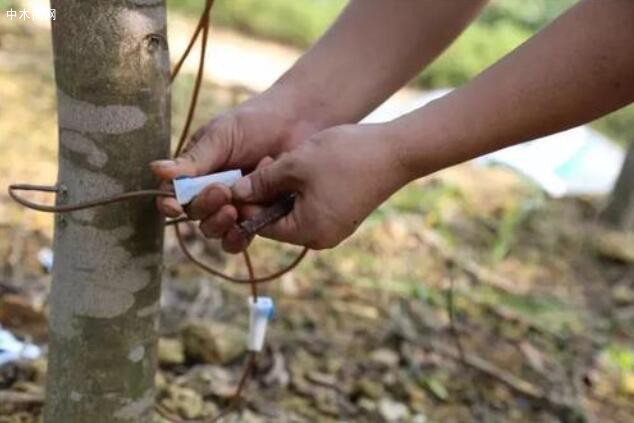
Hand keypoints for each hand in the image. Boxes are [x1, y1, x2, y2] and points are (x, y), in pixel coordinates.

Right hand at [150, 92, 320, 231]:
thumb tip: (156, 170)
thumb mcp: (221, 137)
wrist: (298, 123)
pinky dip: (242, 234)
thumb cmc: (255, 122)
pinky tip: (246, 227)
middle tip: (221, 192)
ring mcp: (237, 205)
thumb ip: (194, 160)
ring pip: (217, 229)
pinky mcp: (259, 215)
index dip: (170, 204)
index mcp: (196, 171)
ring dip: (221, 225)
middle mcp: (212, 191)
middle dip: (205, 208)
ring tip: (234, 210)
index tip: (175, 205)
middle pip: (196, 216)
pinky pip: (244, 234)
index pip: (174, 194)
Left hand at [222, 123, 410, 251]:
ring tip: (284, 161)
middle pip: (277, 220)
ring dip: (283, 189)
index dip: (247, 202)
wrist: (396, 151)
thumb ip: (263, 181)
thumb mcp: (295, 165)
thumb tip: (236, 192)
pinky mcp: (344, 216)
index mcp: (307, 232)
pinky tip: (302, 167)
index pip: (261, 226)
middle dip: (266, 194)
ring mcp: (334, 228)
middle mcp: (320, 238)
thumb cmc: (345, 157)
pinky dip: (301, 191)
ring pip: (294, 212)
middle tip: (266, 163)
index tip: (240, 178)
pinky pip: (312, 208)